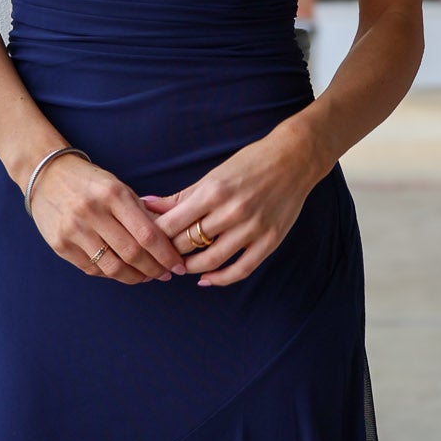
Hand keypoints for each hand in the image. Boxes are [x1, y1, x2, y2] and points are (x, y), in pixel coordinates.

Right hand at [28, 153, 188, 283]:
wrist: (46, 175)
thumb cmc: (90, 182)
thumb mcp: (118, 187)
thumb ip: (141, 213)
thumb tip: (169, 242)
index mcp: (113, 195)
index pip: (147, 233)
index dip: (166, 254)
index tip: (178, 265)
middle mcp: (92, 212)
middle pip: (132, 253)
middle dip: (155, 269)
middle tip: (166, 275)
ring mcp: (74, 230)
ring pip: (113, 267)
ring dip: (135, 277)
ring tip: (147, 276)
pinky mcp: (60, 245)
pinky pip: (93, 269)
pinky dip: (112, 274)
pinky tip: (123, 272)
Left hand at [139, 120, 325, 286]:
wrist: (293, 160)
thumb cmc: (249, 164)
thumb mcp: (212, 176)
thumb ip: (180, 196)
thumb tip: (147, 205)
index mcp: (213, 192)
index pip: (172, 224)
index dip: (155, 236)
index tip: (147, 241)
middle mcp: (232, 211)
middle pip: (188, 243)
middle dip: (169, 253)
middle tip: (160, 257)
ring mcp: (252, 228)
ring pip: (211, 260)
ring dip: (191, 268)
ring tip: (181, 266)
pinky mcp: (269, 241)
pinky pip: (241, 269)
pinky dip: (220, 279)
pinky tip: (206, 280)